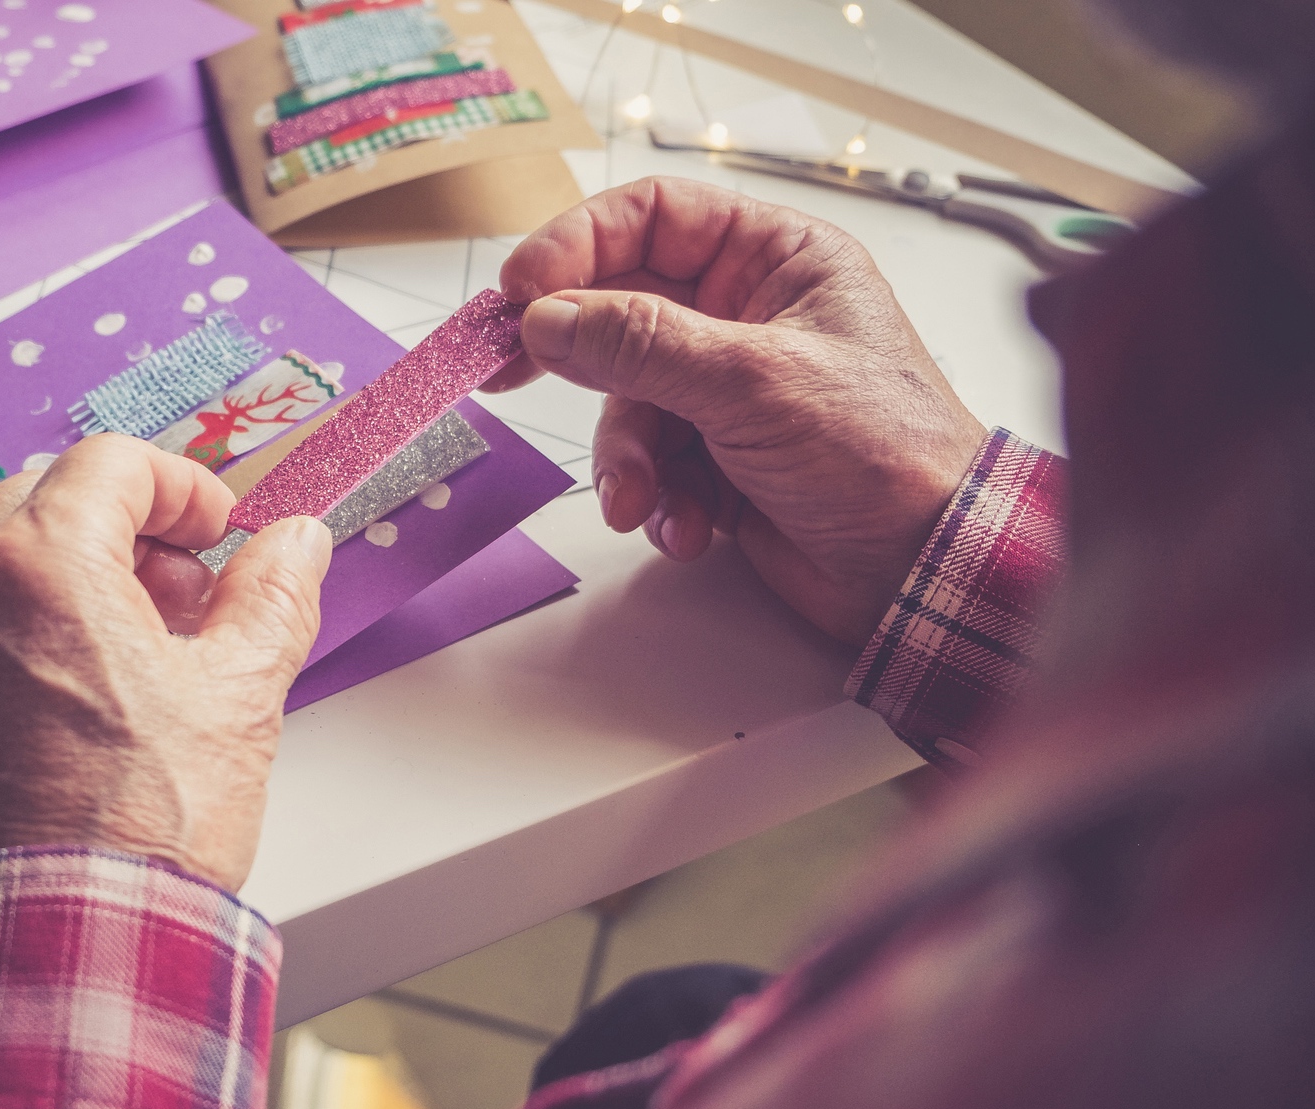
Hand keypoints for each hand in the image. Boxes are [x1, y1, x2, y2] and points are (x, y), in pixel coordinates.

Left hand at [0, 434, 332, 890]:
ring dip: (62, 584)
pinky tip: (64, 707)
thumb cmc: (133, 835)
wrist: (46, 955)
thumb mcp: (236, 700)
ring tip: (128, 661)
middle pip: (40, 502)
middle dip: (120, 532)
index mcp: (38, 564)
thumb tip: (295, 546)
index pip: (111, 464)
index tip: (218, 534)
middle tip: (180, 596)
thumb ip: (270, 598)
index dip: (182, 487)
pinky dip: (7, 640)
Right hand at [485, 177, 985, 644]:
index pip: (652, 216)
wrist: (926, 570)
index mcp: (776, 260)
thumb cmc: (885, 454)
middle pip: (621, 307)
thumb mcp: (752, 382)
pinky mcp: (718, 457)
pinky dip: (655, 497)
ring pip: (625, 398)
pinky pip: (649, 461)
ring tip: (641, 495)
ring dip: (626, 456)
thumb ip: (640, 343)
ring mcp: (729, 389)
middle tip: (505, 372)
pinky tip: (688, 524)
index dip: (576, 244)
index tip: (521, 290)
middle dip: (574, 355)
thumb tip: (550, 316)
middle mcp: (748, 315)